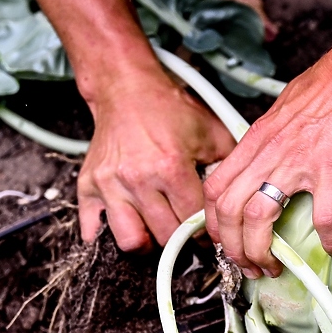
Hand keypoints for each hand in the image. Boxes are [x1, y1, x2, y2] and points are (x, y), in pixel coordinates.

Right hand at [78, 72, 235, 250]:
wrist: (126, 89)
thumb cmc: (168, 110)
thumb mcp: (210, 132)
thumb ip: (230, 165)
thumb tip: (243, 196)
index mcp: (171, 167)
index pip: (194, 220)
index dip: (206, 232)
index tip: (208, 235)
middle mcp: (138, 179)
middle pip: (166, 235)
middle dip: (181, 239)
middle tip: (186, 234)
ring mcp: (110, 185)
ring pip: (132, 241)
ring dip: (148, 242)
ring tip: (157, 231)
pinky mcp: (88, 187)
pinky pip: (93, 230)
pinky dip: (107, 236)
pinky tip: (127, 227)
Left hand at [203, 46, 331, 278]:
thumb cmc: (331, 83)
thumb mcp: (284, 108)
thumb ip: (270, 137)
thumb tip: (267, 156)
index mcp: (256, 139)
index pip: (215, 186)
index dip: (214, 222)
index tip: (225, 240)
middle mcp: (269, 152)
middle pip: (230, 210)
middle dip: (233, 247)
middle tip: (248, 264)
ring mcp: (298, 162)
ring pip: (260, 218)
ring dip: (263, 251)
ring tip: (277, 267)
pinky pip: (323, 216)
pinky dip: (329, 239)